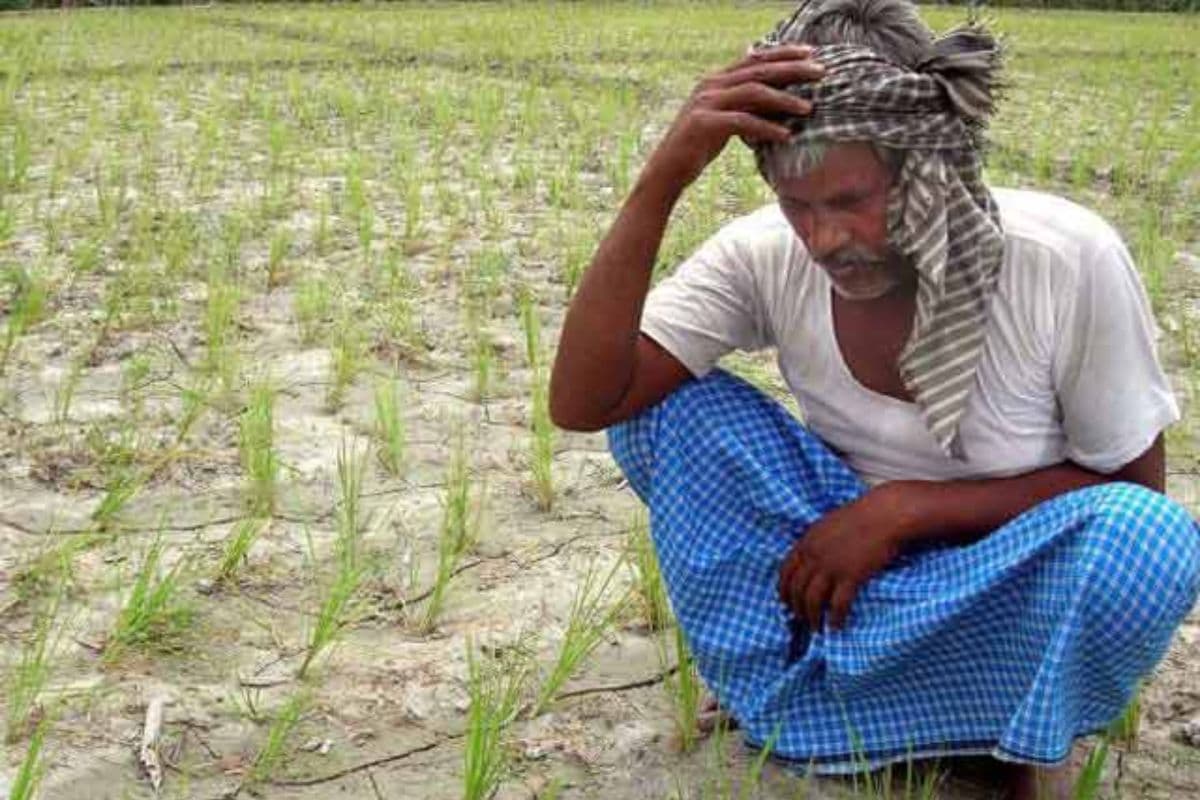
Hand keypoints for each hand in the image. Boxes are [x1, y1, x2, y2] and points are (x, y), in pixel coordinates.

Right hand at [645, 44, 823, 190]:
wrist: (666, 170)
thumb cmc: (697, 148)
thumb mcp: (724, 121)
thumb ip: (744, 107)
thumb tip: (778, 104)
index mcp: (716, 80)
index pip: (755, 59)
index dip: (783, 54)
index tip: (810, 54)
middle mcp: (710, 85)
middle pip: (759, 70)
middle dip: (792, 69)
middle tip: (821, 72)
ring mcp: (706, 103)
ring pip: (753, 93)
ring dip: (784, 99)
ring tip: (808, 108)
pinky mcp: (705, 124)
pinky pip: (743, 122)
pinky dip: (767, 128)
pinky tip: (786, 135)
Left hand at [778, 483, 915, 631]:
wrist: (884, 514)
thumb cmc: (860, 516)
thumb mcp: (827, 525)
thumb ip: (816, 542)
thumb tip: (811, 558)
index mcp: (806, 542)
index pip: (785, 572)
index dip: (783, 590)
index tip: (785, 602)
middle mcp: (814, 556)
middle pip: (797, 589)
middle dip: (796, 608)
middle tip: (800, 620)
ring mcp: (831, 567)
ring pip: (813, 600)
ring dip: (812, 618)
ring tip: (816, 628)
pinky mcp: (851, 576)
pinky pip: (838, 604)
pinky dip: (836, 618)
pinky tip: (836, 627)